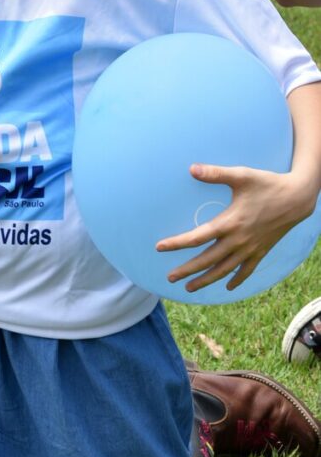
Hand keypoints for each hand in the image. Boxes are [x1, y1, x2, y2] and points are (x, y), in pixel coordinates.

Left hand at [155, 163, 316, 292]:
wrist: (298, 198)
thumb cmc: (267, 183)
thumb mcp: (242, 175)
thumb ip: (216, 174)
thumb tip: (192, 169)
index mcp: (230, 222)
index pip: (197, 237)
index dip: (177, 243)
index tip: (159, 247)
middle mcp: (238, 240)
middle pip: (208, 260)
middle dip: (187, 269)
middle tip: (169, 277)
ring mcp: (250, 248)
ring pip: (224, 270)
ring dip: (206, 280)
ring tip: (189, 288)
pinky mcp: (261, 251)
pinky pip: (247, 270)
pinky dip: (237, 279)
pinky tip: (228, 287)